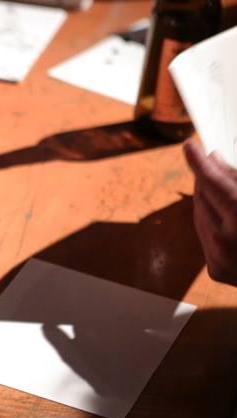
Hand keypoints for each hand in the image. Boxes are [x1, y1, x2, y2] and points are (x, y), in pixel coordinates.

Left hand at [184, 139, 236, 284]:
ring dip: (207, 198)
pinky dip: (211, 220)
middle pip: (204, 198)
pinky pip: (205, 235)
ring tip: (217, 184)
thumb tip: (215, 161)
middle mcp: (227, 240)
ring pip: (201, 216)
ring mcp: (220, 258)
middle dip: (206, 177)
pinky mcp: (216, 271)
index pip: (214, 182)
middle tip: (210, 160)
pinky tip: (221, 211)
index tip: (189, 146)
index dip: (199, 162)